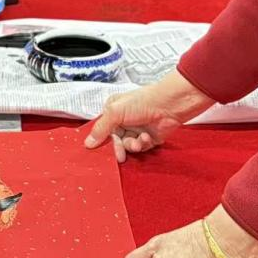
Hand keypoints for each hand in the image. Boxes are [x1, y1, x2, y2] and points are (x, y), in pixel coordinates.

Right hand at [84, 69, 213, 161]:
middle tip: (119, 155)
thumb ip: (101, 128)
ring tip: (138, 142)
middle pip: (114, 140)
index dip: (101, 140)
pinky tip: (147, 137)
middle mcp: (123, 120)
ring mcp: (136, 129)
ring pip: (127, 146)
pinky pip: (140, 148)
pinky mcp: (147, 138)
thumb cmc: (142, 102)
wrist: (168, 106)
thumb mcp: (115, 112)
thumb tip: (88, 143)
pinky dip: (143, 144)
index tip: (98, 150)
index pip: (102, 129)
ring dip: (132, 145)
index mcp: (113, 111)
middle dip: (118, 147)